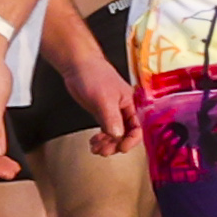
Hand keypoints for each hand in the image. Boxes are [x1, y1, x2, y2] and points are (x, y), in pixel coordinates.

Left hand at [58, 15, 138, 154]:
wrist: (78, 65)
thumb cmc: (94, 75)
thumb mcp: (104, 99)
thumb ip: (112, 118)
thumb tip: (118, 135)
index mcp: (132, 105)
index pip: (138, 128)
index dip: (131, 140)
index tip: (120, 149)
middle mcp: (125, 110)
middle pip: (127, 134)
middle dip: (116, 144)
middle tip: (103, 151)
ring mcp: (113, 112)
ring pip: (115, 134)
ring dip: (107, 144)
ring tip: (96, 149)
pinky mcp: (102, 113)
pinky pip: (106, 131)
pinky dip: (101, 139)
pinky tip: (94, 142)